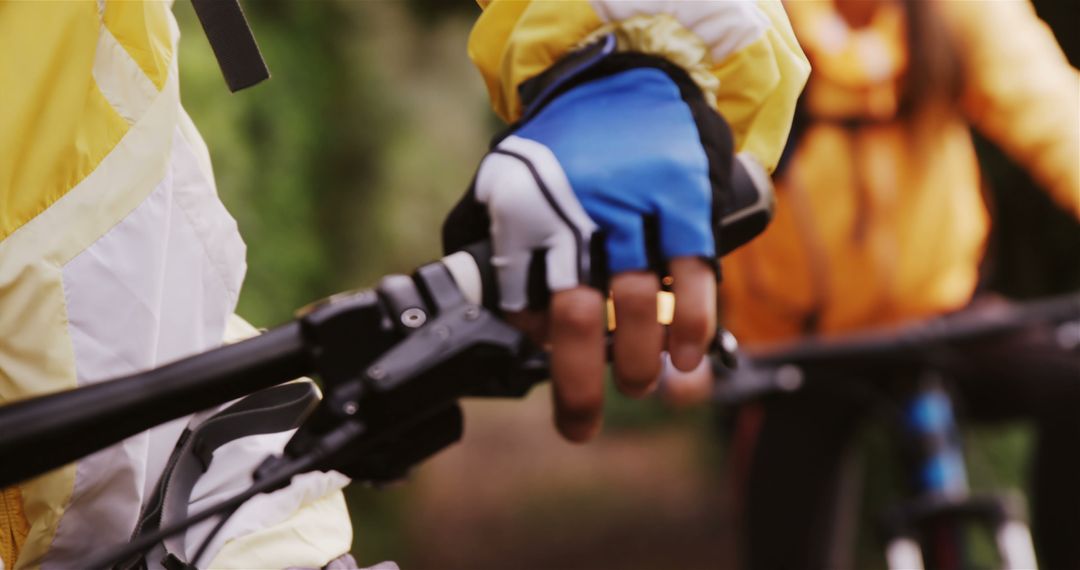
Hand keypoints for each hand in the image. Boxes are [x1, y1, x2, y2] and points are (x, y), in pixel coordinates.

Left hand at [444, 55, 734, 441]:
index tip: (546, 368)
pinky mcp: (682, 202)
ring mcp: (634, 209)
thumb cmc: (563, 150)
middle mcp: (575, 213)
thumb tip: (508, 321)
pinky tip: (686, 358)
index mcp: (525, 214)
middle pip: (577, 318)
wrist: (623, 79)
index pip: (523, 304)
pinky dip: (692, 327)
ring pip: (638, 307)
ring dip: (639, 364)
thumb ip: (505, 251)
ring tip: (642, 386)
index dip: (535, 349)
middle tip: (581, 423)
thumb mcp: (506, 186)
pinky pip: (694, 278)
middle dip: (578, 386)